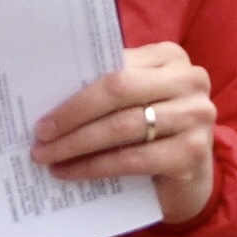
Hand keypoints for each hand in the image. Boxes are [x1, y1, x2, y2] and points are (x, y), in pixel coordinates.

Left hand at [35, 41, 217, 227]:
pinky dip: (95, 167)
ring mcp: (196, 116)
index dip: (75, 89)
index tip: (41, 107)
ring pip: (122, 127)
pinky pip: (132, 159)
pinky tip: (70, 172)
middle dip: (72, 114)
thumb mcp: (137, 103)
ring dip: (76, 144)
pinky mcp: (192, 153)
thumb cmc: (153, 133)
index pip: (114, 66)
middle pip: (118, 91)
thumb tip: (48, 97)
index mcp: (169, 57)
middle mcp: (189, 80)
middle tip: (40, 134)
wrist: (191, 180)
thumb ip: (108, 92)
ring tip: (47, 156)